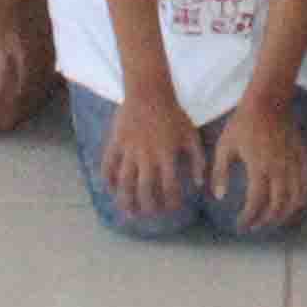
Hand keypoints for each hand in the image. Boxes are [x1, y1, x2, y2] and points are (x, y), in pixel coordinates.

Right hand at [105, 85, 202, 220]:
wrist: (149, 91)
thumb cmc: (173, 113)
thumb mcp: (191, 135)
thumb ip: (197, 160)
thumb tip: (198, 185)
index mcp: (167, 155)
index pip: (169, 188)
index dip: (171, 202)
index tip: (172, 208)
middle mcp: (148, 156)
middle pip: (145, 190)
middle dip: (147, 207)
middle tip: (148, 214)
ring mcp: (130, 150)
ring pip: (125, 182)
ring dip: (125, 200)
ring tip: (128, 212)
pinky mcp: (116, 142)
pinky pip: (108, 164)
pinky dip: (108, 178)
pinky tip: (110, 188)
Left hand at [215, 97, 306, 229]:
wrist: (269, 101)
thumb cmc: (243, 123)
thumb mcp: (224, 146)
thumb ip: (220, 172)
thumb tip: (218, 196)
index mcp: (259, 167)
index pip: (256, 203)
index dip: (249, 218)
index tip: (241, 226)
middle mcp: (279, 169)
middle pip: (277, 206)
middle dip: (266, 221)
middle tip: (255, 226)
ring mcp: (293, 164)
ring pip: (295, 199)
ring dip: (285, 215)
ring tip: (273, 220)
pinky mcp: (302, 158)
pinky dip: (301, 200)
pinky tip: (292, 206)